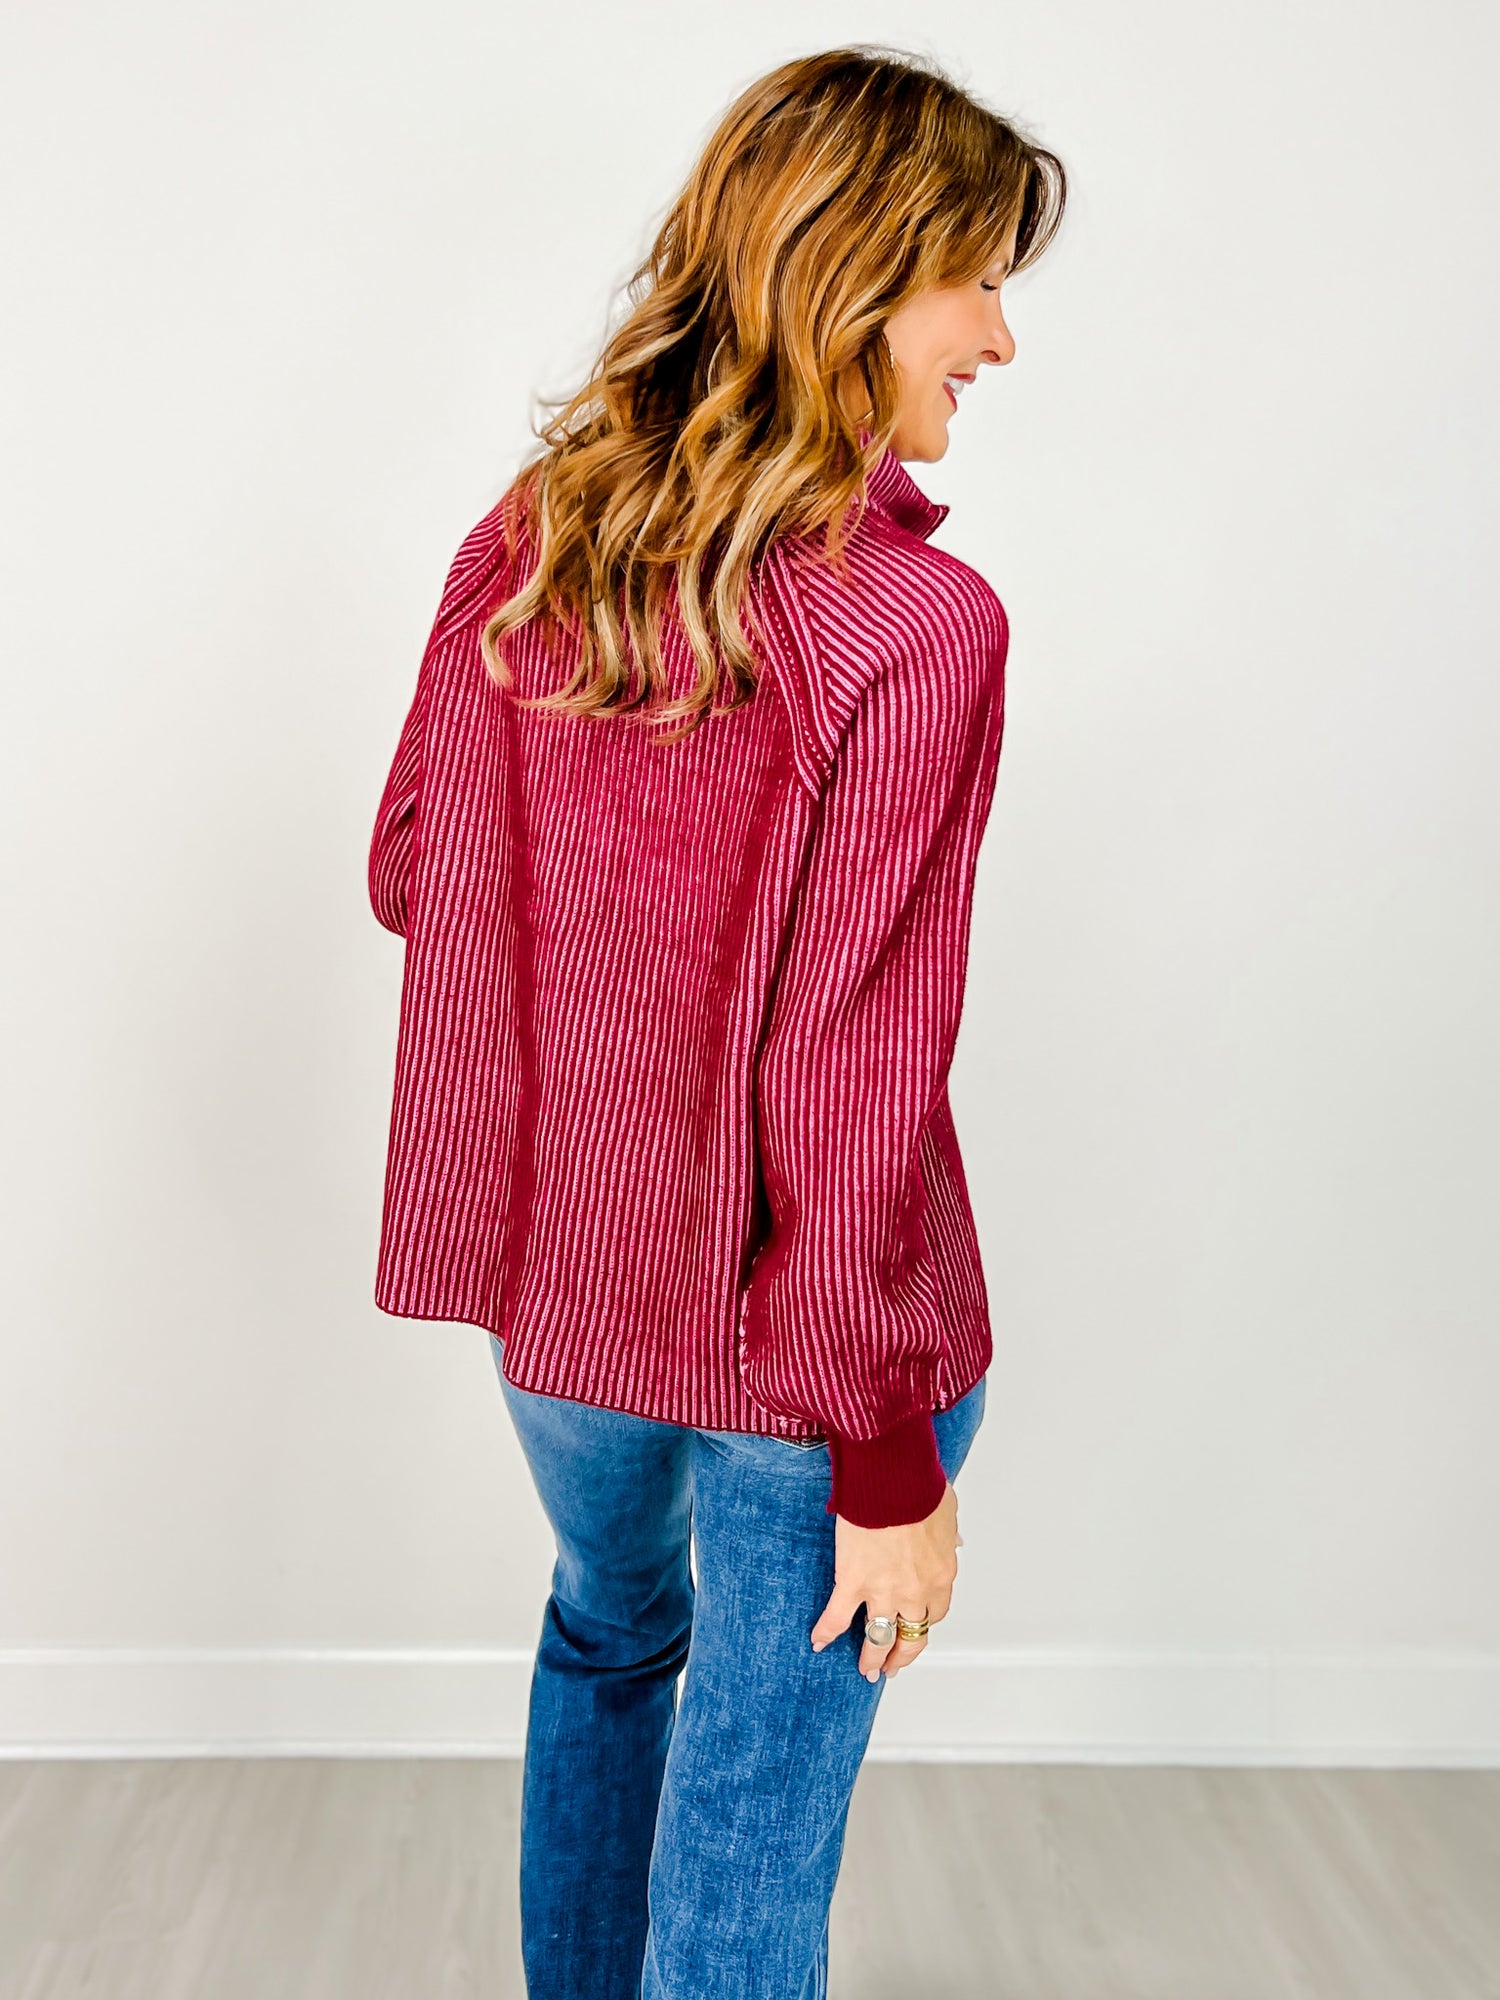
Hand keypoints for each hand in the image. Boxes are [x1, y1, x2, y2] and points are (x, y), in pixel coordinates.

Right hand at [809, 1481, 963, 1679]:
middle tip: (893, 1666)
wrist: (892, 1477)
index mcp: (940, 1574)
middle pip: (912, 1637)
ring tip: (866, 1668)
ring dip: (872, 1656)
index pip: (935, 1612)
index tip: (915, 1627)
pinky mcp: (853, 1581)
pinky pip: (838, 1617)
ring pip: (879, 1638)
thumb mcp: (946, 1511)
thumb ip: (947, 1533)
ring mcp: (884, 1590)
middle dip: (902, 1656)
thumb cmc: (918, 1485)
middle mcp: (916, 1591)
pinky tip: (818, 1642)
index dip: (923, 1623)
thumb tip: (952, 1539)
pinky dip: (826, 1632)